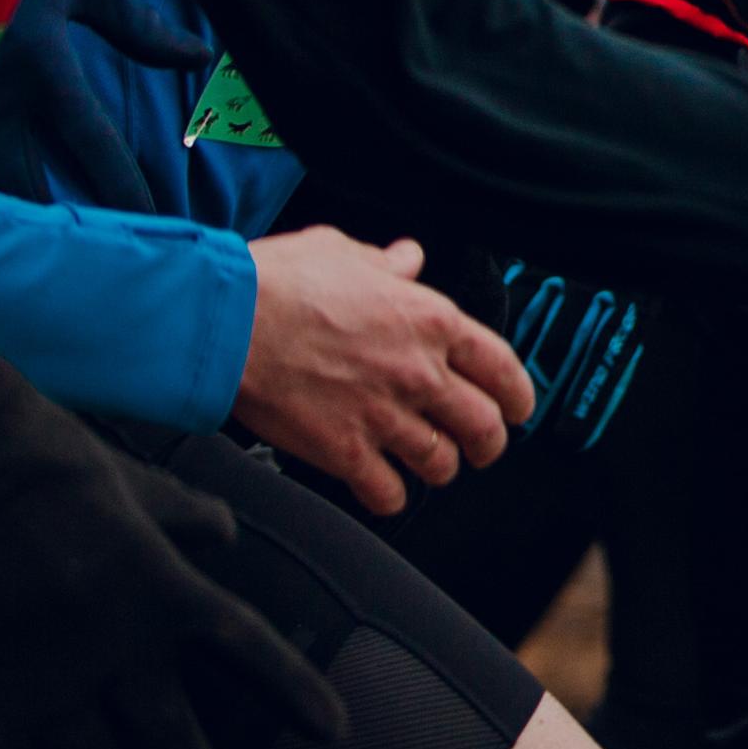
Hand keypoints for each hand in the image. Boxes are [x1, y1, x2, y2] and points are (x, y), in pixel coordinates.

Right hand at [236, 229, 537, 512]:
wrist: (229, 323)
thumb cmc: (279, 282)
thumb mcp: (344, 251)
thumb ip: (386, 263)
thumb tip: (407, 259)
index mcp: (430, 320)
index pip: (502, 368)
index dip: (518, 396)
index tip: (517, 408)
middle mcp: (419, 372)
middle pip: (485, 427)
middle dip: (489, 444)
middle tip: (480, 448)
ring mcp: (385, 416)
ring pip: (441, 465)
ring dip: (438, 469)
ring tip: (427, 466)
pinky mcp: (346, 452)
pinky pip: (388, 494)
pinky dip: (389, 498)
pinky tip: (382, 489)